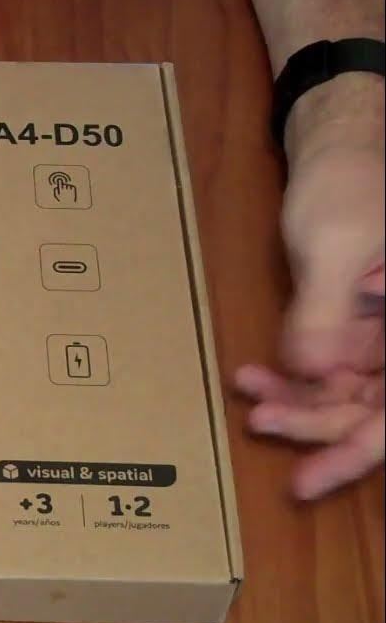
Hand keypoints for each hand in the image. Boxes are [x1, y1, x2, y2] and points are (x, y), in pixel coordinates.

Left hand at [237, 77, 384, 499]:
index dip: (356, 452)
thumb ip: (326, 309)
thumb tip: (312, 370)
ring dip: (297, 400)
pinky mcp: (356, 327)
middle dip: (316, 424)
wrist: (341, 143)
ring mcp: (385, 336)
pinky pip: (327, 369)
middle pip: (372, 410)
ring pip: (346, 395)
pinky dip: (290, 376)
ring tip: (250, 393)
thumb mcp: (339, 243)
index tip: (308, 479)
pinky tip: (253, 373)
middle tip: (260, 421)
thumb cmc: (354, 179)